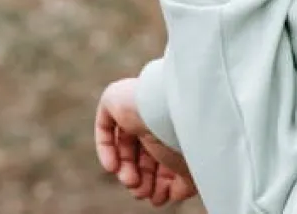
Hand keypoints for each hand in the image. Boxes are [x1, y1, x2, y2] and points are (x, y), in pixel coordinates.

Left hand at [95, 78, 197, 206]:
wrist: (175, 107)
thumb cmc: (187, 136)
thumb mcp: (190, 168)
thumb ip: (183, 185)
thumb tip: (172, 196)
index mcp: (179, 127)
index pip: (166, 155)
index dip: (162, 179)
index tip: (159, 198)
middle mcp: (159, 115)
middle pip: (145, 152)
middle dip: (143, 177)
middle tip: (142, 194)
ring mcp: (137, 105)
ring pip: (125, 144)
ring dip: (126, 169)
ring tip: (131, 183)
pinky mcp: (117, 98)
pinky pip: (106, 127)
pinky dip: (107, 150)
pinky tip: (113, 168)